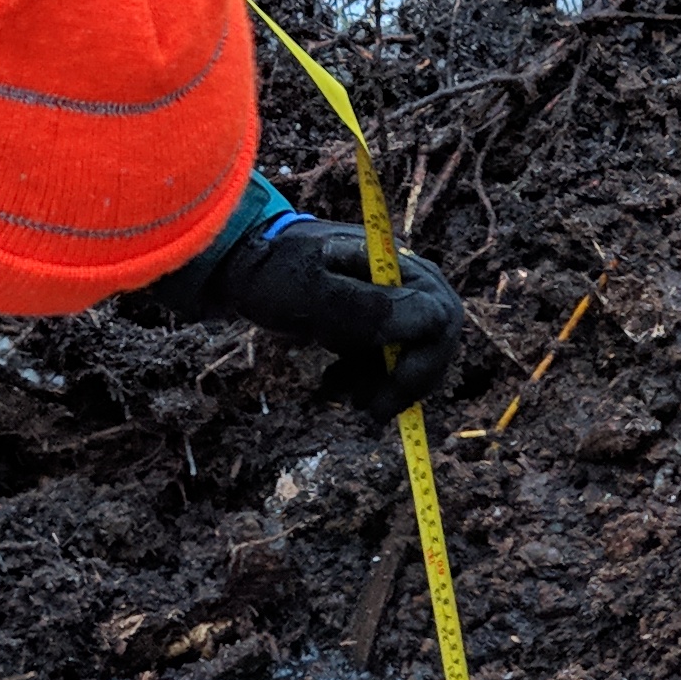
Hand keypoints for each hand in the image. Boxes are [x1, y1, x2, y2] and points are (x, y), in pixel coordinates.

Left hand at [208, 215, 463, 419]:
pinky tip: (333, 384)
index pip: (438, 320)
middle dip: (404, 383)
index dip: (421, 365)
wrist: (242, 268)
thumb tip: (429, 322)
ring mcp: (392, 299)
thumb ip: (365, 308)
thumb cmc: (272, 274)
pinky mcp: (376, 317)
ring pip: (413, 355)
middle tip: (369, 413)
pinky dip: (366, 378)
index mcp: (396, 266)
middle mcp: (405, 279)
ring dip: (382, 386)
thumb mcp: (311, 294)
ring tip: (337, 394)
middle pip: (435, 341)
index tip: (386, 398)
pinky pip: (389, 356)